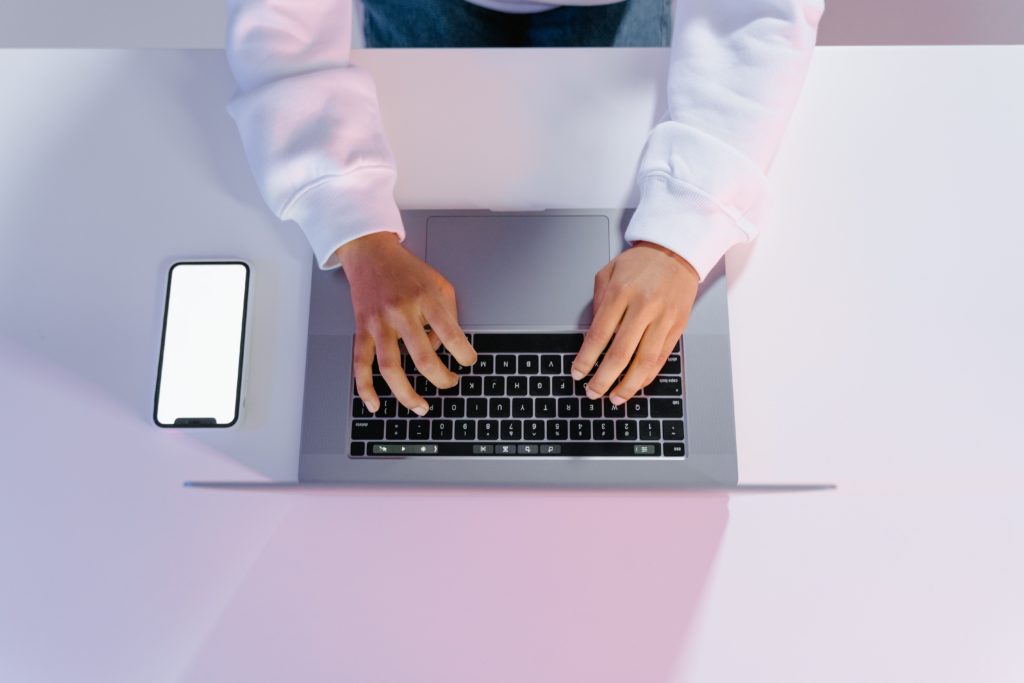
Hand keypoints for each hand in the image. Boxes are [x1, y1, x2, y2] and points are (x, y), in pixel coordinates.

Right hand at [336, 232, 476, 415]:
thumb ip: (448, 316)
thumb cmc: (408, 271)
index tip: (468, 362)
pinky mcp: (362, 329)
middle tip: (450, 383)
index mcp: (426, 299)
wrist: (370, 254)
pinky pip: (361, 364)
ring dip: (406, 394)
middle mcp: (402, 312)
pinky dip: (365, 387)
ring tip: (421, 407)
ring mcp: (379, 323)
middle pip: (423, 357)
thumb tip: (442, 348)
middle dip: (441, 379)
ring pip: (391, 367)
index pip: (451, 335)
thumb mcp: (439, 284)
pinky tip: (375, 404)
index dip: (464, 355)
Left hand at [570, 241, 698, 403]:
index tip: (577, 374)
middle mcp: (643, 307)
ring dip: (628, 385)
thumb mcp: (608, 272)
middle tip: (593, 393)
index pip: (598, 335)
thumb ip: (598, 303)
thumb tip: (592, 337)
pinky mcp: (677, 326)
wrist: (677, 251)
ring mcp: (663, 318)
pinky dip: (647, 376)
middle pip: (620, 354)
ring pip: (644, 362)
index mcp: (621, 292)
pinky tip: (636, 384)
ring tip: (616, 398)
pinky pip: (661, 358)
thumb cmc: (640, 262)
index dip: (586, 359)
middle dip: (604, 379)